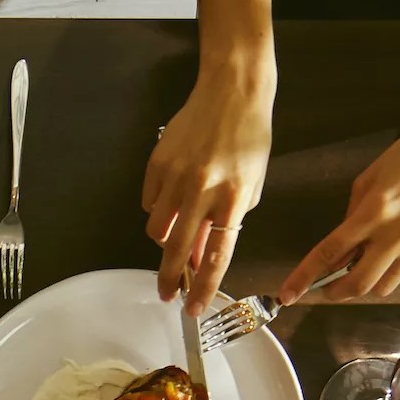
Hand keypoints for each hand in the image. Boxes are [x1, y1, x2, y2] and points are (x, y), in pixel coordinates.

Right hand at [143, 76, 273, 314]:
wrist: (233, 90)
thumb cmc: (249, 138)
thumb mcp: (250, 184)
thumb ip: (226, 222)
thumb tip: (198, 254)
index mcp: (232, 197)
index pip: (215, 255)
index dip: (203, 286)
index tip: (193, 309)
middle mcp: (202, 189)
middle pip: (177, 249)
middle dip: (169, 279)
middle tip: (166, 294)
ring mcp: (176, 175)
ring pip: (156, 229)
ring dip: (164, 239)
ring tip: (177, 228)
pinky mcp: (157, 163)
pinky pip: (149, 202)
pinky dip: (159, 209)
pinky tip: (173, 196)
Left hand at [279, 101, 399, 303]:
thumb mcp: (373, 174)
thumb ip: (354, 210)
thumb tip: (344, 239)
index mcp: (374, 210)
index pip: (331, 252)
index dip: (305, 277)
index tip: (288, 294)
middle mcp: (396, 233)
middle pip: (358, 283)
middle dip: (335, 293)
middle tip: (326, 290)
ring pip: (384, 286)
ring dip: (365, 285)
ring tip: (361, 269)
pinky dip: (394, 267)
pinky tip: (396, 247)